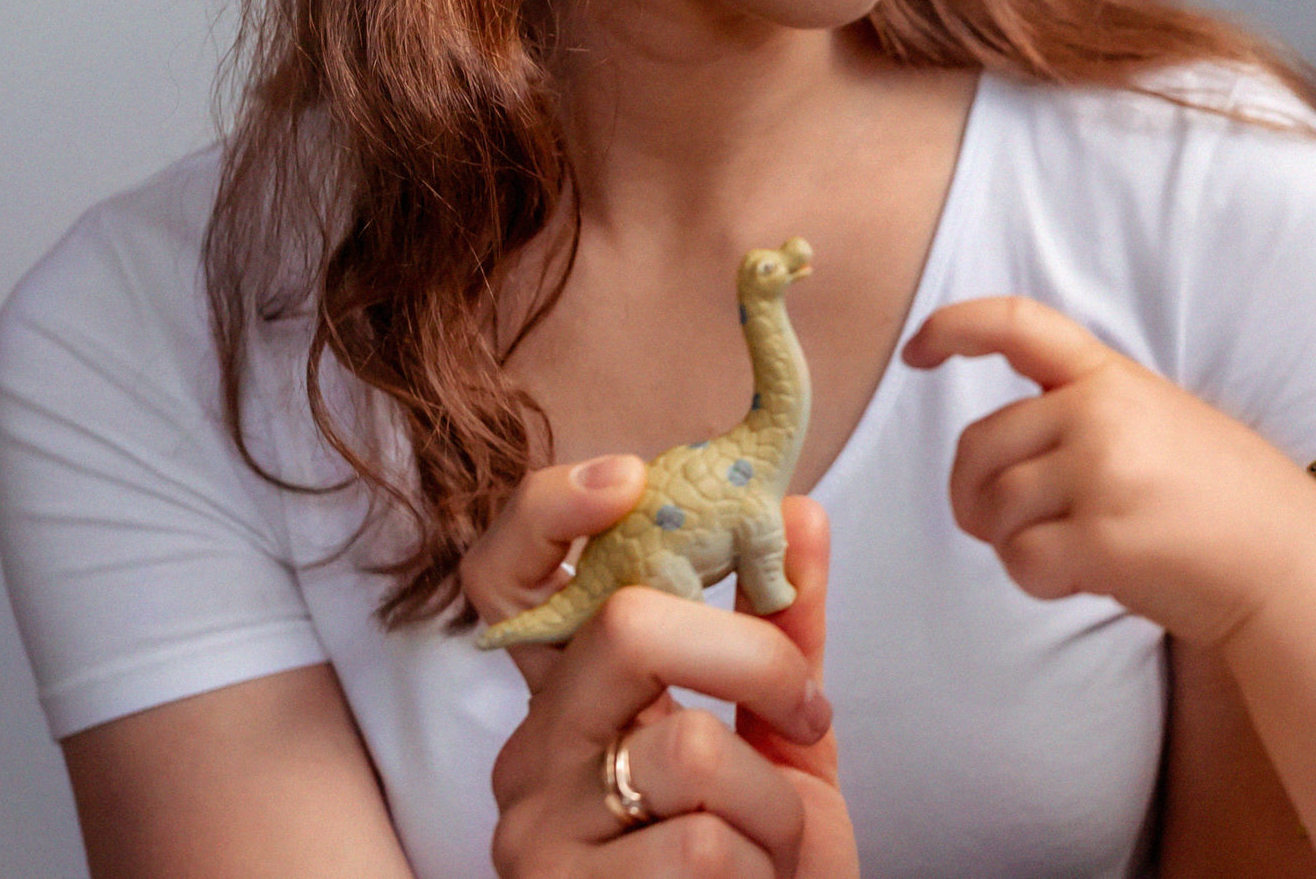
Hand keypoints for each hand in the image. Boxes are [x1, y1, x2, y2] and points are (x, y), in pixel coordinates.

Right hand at [465, 462, 855, 877]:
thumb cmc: (762, 862)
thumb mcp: (787, 737)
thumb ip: (789, 630)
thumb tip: (802, 509)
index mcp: (574, 691)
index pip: (507, 572)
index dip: (550, 510)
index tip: (629, 476)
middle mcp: (530, 748)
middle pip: (630, 626)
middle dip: (756, 658)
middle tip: (809, 712)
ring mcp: (535, 828)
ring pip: (685, 747)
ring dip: (775, 803)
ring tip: (772, 848)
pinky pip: (698, 845)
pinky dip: (761, 867)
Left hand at [902, 295, 1315, 645]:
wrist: (1288, 562)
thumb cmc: (1224, 501)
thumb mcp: (1160, 422)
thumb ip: (1089, 415)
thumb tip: (1002, 452)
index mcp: (1111, 376)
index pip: (1017, 325)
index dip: (954, 328)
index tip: (918, 351)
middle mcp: (1100, 412)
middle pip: (977, 445)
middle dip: (974, 494)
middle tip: (1007, 526)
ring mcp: (1101, 472)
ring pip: (994, 509)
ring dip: (1015, 544)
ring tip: (1076, 552)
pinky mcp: (1102, 538)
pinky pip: (1020, 562)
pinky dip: (1037, 581)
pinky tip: (1086, 579)